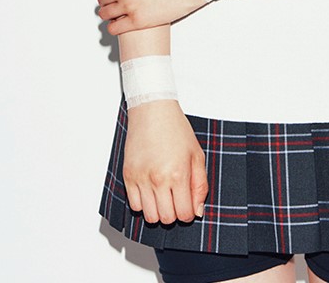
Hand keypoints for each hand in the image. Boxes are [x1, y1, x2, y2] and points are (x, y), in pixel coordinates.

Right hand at [124, 99, 207, 223]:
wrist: (153, 111)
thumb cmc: (176, 130)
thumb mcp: (196, 155)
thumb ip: (200, 185)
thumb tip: (197, 211)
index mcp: (178, 174)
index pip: (185, 213)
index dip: (189, 213)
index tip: (188, 205)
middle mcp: (158, 179)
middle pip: (167, 219)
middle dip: (175, 213)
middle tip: (176, 199)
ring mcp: (141, 178)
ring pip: (149, 216)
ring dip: (159, 211)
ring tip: (163, 195)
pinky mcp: (128, 176)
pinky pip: (134, 205)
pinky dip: (143, 204)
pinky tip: (150, 190)